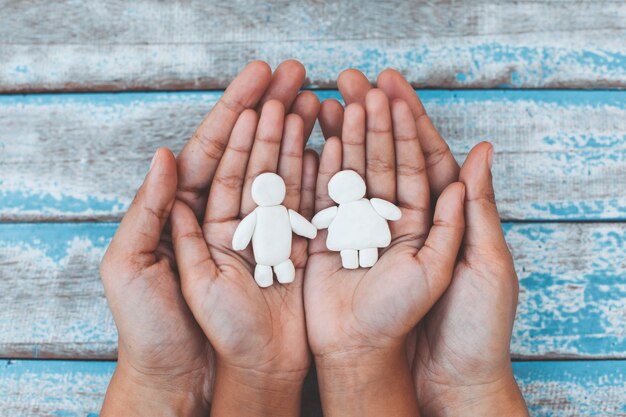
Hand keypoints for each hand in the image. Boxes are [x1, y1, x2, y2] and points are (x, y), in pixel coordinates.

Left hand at [100, 60, 318, 415]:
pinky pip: (305, 209)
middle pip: (253, 156)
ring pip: (282, 176)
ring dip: (298, 138)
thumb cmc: (161, 331)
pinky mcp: (290, 254)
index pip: (214, 154)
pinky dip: (318, 178)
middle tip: (297, 76)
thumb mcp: (138, 269)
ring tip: (316, 101)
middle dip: (273, 113)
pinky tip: (331, 148)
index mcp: (190, 217)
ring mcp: (263, 235)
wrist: (206, 378)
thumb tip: (162, 158)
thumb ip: (153, 214)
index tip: (258, 81)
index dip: (235, 116)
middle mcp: (228, 220)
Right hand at [322, 69, 527, 415]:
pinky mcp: (328, 244)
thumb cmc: (452, 326)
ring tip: (327, 100)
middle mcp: (394, 219)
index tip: (390, 88)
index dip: (406, 122)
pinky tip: (309, 141)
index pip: (419, 160)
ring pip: (350, 174)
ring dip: (340, 136)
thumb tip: (481, 156)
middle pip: (382, 158)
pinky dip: (316, 171)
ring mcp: (359, 230)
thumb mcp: (474, 267)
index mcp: (430, 220)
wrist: (398, 368)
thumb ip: (469, 212)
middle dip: (369, 118)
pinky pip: (321, 201)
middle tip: (353, 80)